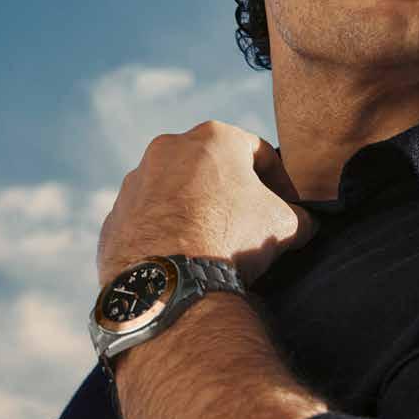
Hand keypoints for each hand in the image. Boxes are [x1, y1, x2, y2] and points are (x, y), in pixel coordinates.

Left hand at [96, 121, 319, 288]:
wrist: (169, 282)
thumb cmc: (230, 238)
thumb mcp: (285, 224)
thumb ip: (299, 216)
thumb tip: (304, 224)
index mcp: (214, 137)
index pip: (259, 152)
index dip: (281, 181)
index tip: (289, 207)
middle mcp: (168, 148)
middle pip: (214, 168)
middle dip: (234, 193)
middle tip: (250, 224)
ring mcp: (135, 181)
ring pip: (177, 191)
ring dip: (197, 211)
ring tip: (214, 245)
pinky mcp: (115, 216)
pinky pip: (149, 220)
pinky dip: (167, 234)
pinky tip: (184, 259)